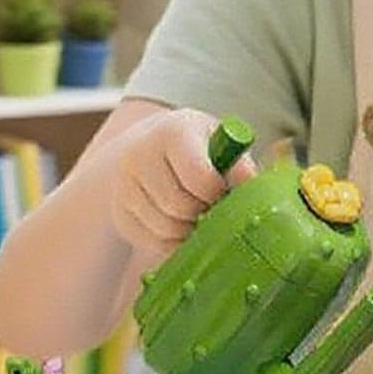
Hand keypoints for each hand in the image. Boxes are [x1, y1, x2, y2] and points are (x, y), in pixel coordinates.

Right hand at [109, 107, 255, 265]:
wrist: (148, 148)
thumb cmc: (198, 148)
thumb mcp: (220, 143)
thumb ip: (238, 165)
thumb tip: (252, 185)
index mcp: (173, 131)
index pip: (199, 177)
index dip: (217, 193)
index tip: (223, 191)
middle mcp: (140, 154)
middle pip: (180, 206)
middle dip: (203, 213)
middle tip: (212, 207)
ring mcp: (124, 185)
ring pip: (166, 228)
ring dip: (190, 230)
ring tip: (199, 215)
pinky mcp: (120, 212)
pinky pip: (153, 242)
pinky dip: (174, 241)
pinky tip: (182, 224)